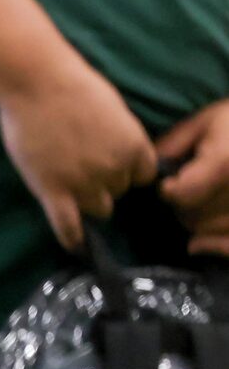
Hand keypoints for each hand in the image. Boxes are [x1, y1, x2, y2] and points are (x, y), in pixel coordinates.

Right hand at [0, 62, 156, 249]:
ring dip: (87, 201)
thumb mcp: (113, 110)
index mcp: (134, 147)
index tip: (112, 165)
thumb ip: (118, 137)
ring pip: (98, 209)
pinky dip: (72, 238)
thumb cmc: (73, 86)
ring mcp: (84, 183)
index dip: (127, 171)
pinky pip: (67, 225)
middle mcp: (115, 170)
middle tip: (80, 166)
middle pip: (118, 192)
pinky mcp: (53, 190)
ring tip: (68, 187)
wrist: (36, 83)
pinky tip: (73, 246)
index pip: (143, 176)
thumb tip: (114, 152)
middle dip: (104, 183)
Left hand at [160, 100, 228, 257]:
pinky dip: (217, 247)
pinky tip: (200, 243)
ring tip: (203, 202)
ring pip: (210, 232)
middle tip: (185, 192)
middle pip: (193, 217)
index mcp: (224, 165)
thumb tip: (148, 170)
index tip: (168, 183)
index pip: (180, 196)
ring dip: (198, 222)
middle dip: (181, 206)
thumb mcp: (204, 121)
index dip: (169, 190)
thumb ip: (173, 146)